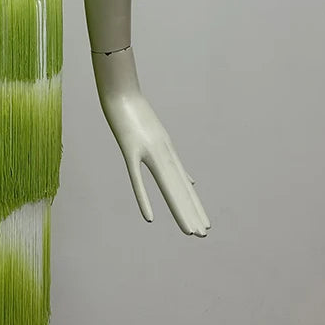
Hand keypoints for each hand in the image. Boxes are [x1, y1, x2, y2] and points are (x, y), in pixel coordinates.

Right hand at [101, 90, 210, 236]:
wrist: (120, 89)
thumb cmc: (132, 108)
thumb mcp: (153, 130)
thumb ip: (165, 152)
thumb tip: (180, 171)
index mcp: (167, 149)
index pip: (183, 183)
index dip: (193, 204)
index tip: (204, 223)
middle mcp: (163, 152)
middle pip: (180, 188)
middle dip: (192, 212)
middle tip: (204, 235)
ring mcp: (147, 150)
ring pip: (166, 186)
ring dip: (179, 210)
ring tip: (191, 232)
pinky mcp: (130, 148)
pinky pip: (137, 177)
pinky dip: (144, 197)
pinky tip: (149, 218)